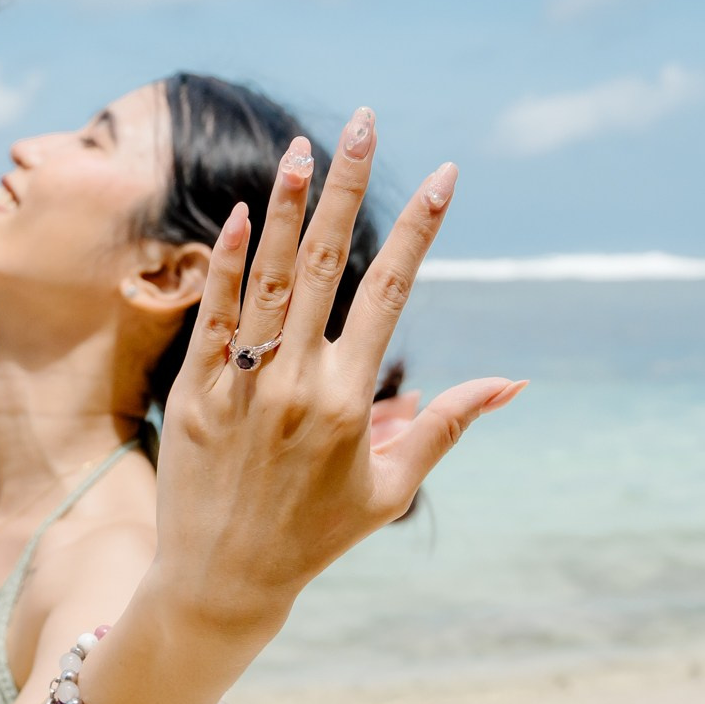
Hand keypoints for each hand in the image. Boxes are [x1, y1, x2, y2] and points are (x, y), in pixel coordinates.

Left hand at [148, 107, 523, 637]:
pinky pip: (212, 315)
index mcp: (350, 403)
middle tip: (361, 123)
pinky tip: (243, 214)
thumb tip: (511, 382)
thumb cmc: (314, 536)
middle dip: (348, 188)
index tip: (445, 175)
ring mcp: (239, 386)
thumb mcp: (389, 489)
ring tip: (303, 147)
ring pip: (268, 278)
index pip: (392, 294)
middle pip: (328, 265)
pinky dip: (228, 263)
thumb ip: (445, 427)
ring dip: (286, 207)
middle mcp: (296, 384)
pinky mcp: (193, 392)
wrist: (222, 580)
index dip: (421, 230)